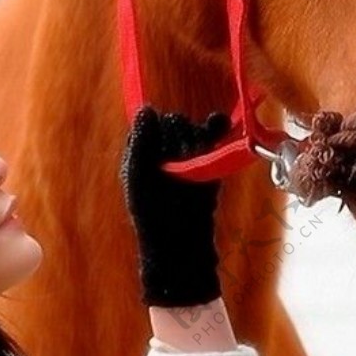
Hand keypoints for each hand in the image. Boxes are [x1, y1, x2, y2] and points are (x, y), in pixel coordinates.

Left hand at [119, 106, 230, 307]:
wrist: (181, 245)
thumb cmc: (151, 214)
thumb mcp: (139, 177)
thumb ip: (141, 143)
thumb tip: (146, 109)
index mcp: (141, 151)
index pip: (151, 121)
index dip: (157, 129)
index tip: (160, 146)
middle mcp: (163, 150)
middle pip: (176, 123)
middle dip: (179, 136)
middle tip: (177, 161)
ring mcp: (188, 156)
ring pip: (195, 130)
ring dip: (195, 141)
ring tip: (191, 166)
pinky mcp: (209, 164)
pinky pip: (214, 138)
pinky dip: (215, 131)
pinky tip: (217, 127)